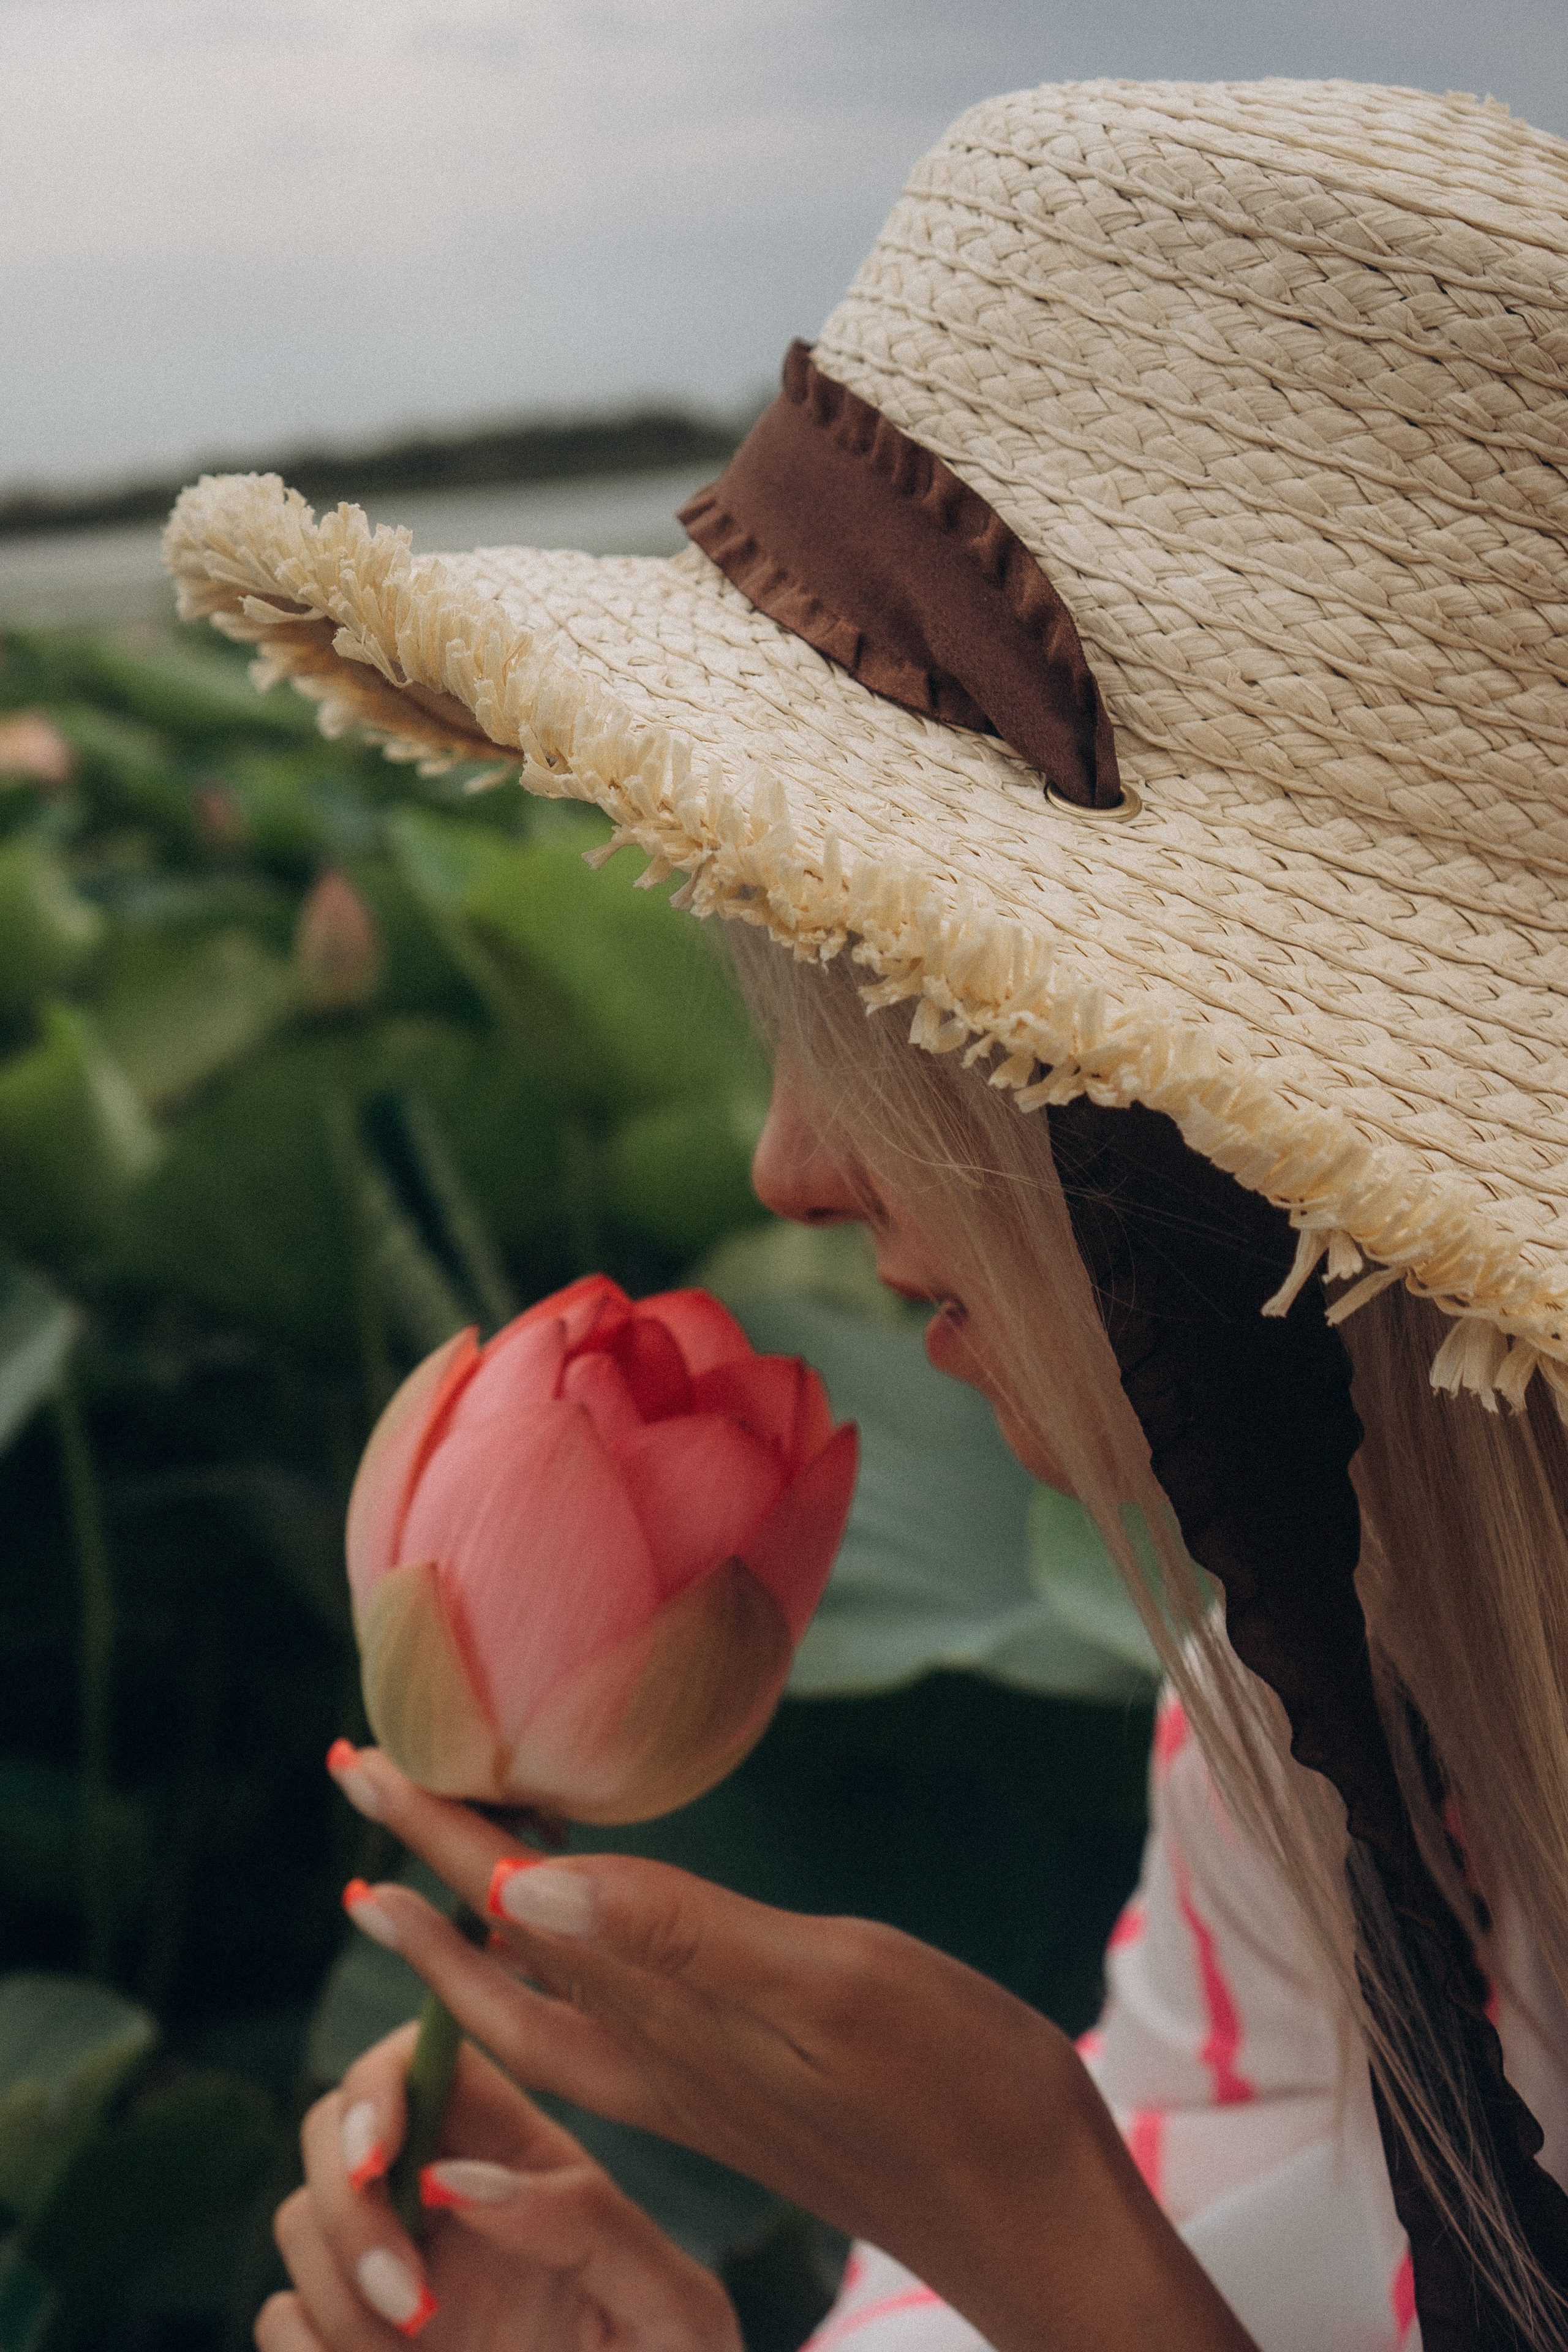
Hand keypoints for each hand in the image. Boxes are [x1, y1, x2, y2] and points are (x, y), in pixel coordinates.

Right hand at [256, 2022, 741, 2351]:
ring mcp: (392, 2272)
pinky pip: (278, 2317)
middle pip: (338, 2126)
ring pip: (299, 2219)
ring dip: (341, 2292)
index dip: (382, 2082)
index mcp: (524, 2159)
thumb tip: (462, 2179)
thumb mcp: (671, 2310)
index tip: (382, 2154)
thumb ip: (588, 2223)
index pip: (424, 2060)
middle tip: (413, 2302)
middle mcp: (444, 2200)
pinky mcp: (349, 2344)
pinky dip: (305, 2345)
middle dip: (348, 2204)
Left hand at [326, 1743, 1257, 2351]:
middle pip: (498, 1962)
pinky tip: (572, 1941)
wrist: (1032, 2214)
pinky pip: (603, 2024)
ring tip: (424, 1873)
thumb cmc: (955, 2090)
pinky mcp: (741, 2093)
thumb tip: (526, 1886)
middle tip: (361, 1790)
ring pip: (541, 2000)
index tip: (360, 1764)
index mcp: (665, 2024)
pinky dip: (555, 1965)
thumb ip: (681, 1940)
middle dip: (420, 1877)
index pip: (511, 1912)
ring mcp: (698, 2082)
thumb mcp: (828, 1990)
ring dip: (471, 1928)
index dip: (433, 1837)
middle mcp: (661, 2057)